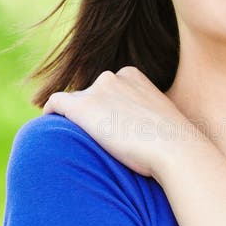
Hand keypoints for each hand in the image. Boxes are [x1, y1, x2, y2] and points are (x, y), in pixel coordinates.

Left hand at [42, 67, 198, 177]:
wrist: (175, 150)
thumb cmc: (174, 144)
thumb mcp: (163, 120)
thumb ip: (146, 116)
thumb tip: (142, 131)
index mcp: (133, 76)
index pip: (108, 89)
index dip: (105, 109)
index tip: (109, 129)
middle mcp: (113, 77)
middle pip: (91, 94)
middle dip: (91, 114)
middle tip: (95, 140)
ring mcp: (97, 90)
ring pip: (75, 102)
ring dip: (76, 119)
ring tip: (78, 141)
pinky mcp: (82, 107)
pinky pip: (56, 103)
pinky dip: (51, 112)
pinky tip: (50, 128)